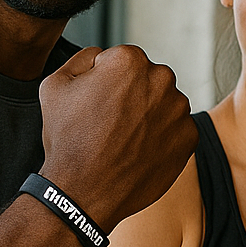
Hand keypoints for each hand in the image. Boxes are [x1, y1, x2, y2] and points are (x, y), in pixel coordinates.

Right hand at [39, 45, 195, 230]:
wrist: (85, 192)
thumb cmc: (68, 139)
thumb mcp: (55, 85)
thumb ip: (83, 58)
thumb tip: (101, 54)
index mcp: (129, 60)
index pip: (122, 61)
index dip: (105, 82)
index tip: (96, 103)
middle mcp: (162, 78)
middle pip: (147, 80)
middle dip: (132, 96)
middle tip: (109, 123)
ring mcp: (179, 109)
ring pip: (164, 103)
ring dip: (149, 115)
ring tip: (123, 139)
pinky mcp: (190, 136)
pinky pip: (176, 129)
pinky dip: (162, 137)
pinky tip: (139, 151)